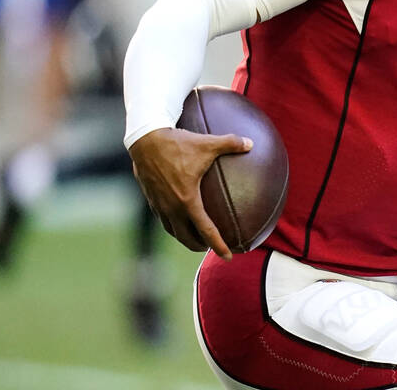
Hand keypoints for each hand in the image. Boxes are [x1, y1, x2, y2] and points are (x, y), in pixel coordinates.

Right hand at [128, 127, 252, 260]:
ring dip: (184, 238)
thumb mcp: (207, 143)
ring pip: (172, 230)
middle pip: (186, 238)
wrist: (145, 140)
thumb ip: (231, 144)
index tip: (228, 256)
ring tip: (195, 237)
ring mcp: (159, 204)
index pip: (205, 230)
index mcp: (187, 200)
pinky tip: (180, 217)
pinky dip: (173, 224)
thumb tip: (251, 143)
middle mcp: (172, 207)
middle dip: (200, 246)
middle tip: (211, 248)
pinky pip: (163, 218)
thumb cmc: (178, 143)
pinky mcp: (150, 198)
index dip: (218, 245)